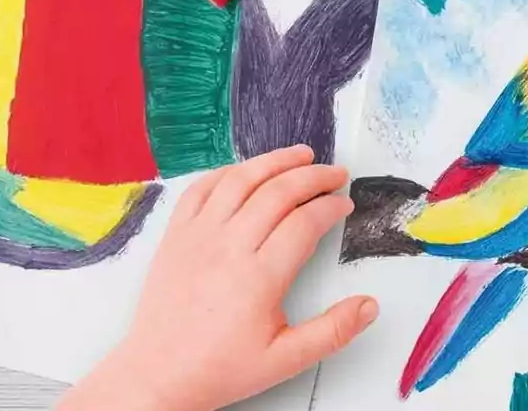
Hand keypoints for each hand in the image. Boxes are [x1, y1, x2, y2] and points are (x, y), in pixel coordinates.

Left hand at [59, 145, 377, 410]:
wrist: (158, 374)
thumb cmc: (220, 368)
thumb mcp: (285, 359)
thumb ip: (332, 331)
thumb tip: (370, 305)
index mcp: (259, 278)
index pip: (305, 222)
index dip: (330, 206)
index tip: (344, 204)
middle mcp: (228, 248)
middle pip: (278, 192)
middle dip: (313, 176)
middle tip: (336, 173)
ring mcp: (198, 236)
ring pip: (241, 180)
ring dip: (274, 161)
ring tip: (301, 154)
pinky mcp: (175, 235)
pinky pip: (202, 188)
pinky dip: (229, 172)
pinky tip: (248, 170)